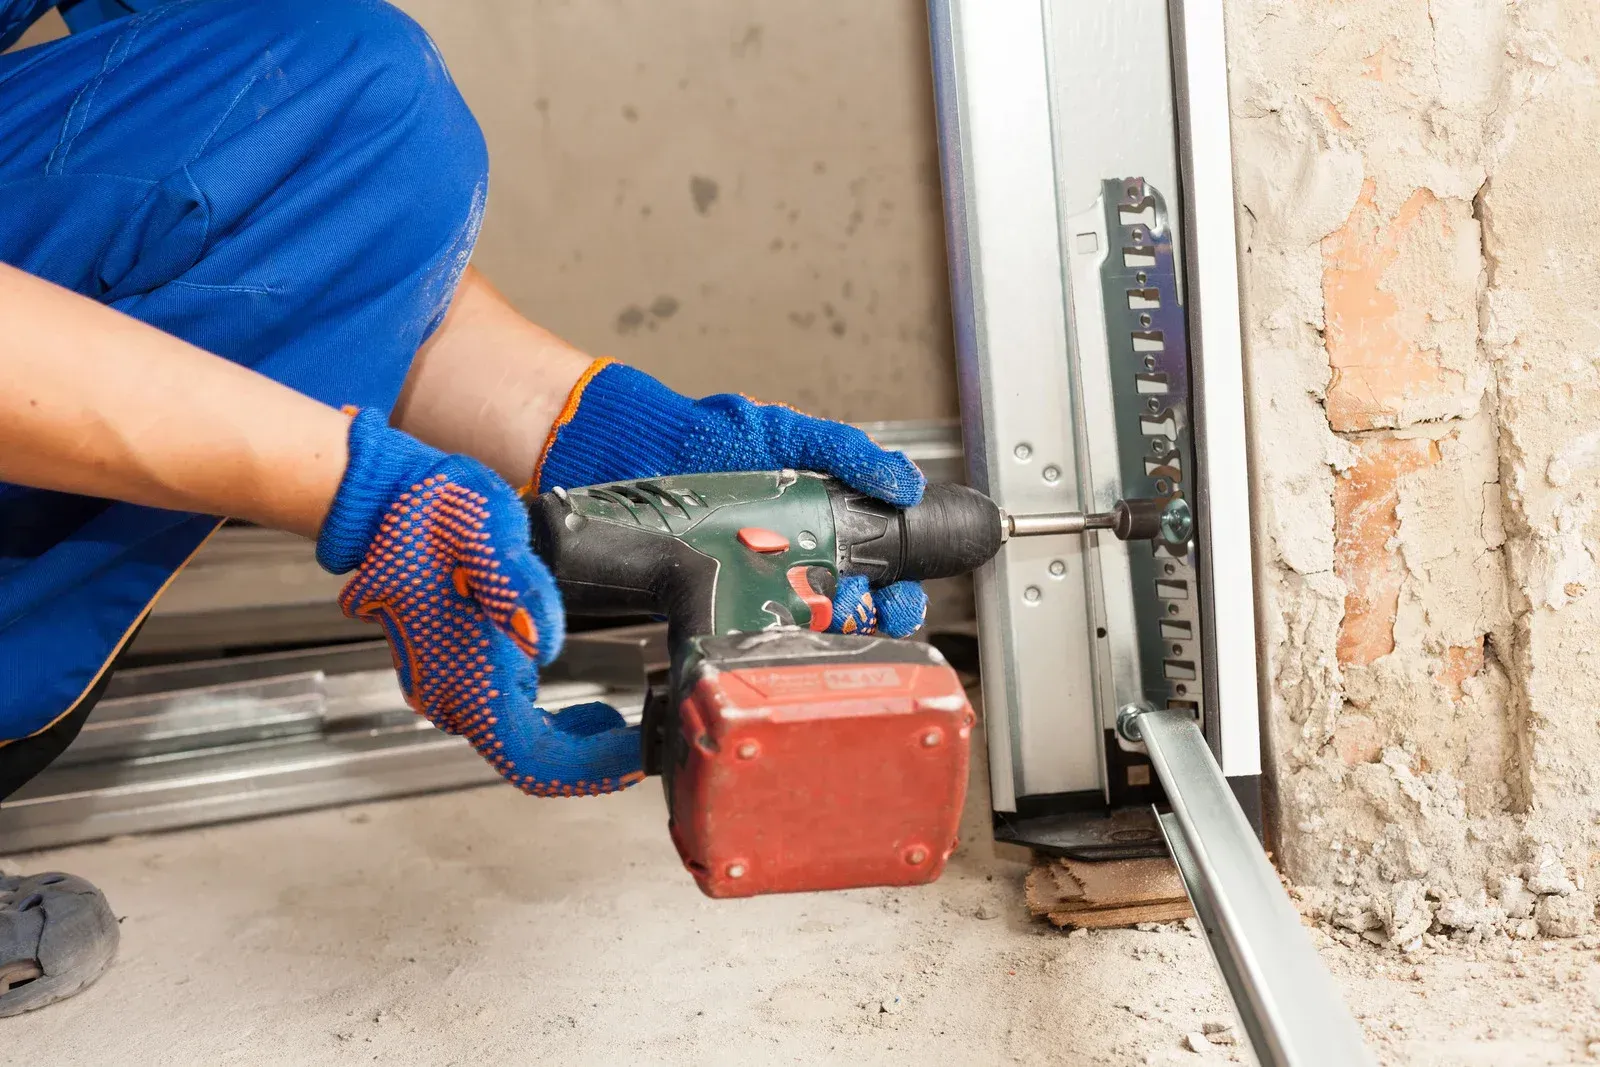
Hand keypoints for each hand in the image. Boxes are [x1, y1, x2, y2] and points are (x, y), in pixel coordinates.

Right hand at [318, 410, 641, 794]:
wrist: (386, 501)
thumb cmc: (435, 512)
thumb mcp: (485, 530)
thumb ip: (514, 584)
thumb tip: (540, 640)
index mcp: (461, 674)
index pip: (529, 758)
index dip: (586, 770)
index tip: (634, 757)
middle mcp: (449, 694)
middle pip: (528, 761)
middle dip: (588, 762)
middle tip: (643, 741)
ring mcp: (447, 687)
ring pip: (518, 745)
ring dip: (572, 748)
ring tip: (623, 727)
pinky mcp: (454, 673)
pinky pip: (507, 722)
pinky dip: (552, 729)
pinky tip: (584, 710)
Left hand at [533, 359, 927, 634]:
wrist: (630, 451)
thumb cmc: (706, 435)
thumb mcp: (787, 434)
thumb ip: (845, 451)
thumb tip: (905, 480)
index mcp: (821, 523)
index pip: (877, 568)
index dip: (899, 590)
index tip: (903, 595)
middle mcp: (793, 560)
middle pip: (852, 610)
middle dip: (872, 620)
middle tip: (870, 613)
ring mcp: (754, 584)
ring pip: (808, 629)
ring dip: (828, 635)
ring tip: (828, 622)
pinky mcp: (716, 602)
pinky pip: (752, 635)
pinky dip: (771, 643)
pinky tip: (780, 637)